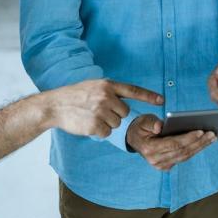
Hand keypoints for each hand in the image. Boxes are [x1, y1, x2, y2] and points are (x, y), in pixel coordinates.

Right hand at [47, 79, 162, 137]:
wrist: (55, 105)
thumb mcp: (94, 86)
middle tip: (99, 111)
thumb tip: (126, 104)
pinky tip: (88, 124)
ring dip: (106, 123)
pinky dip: (99, 132)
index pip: (133, 90)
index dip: (148, 96)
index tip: (162, 100)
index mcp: (107, 85)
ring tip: (91, 116)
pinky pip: (107, 133)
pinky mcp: (95, 125)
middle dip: (115, 115)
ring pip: (116, 124)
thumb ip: (110, 92)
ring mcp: (100, 111)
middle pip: (124, 112)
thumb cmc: (76, 96)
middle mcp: (106, 96)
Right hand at [126, 115, 215, 170]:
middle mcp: (155, 160)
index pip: (173, 144)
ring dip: (200, 147)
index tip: (201, 131)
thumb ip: (151, 122)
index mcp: (149, 149)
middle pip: (182, 151)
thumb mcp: (143, 120)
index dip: (188, 138)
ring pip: (185, 156)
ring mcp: (161, 165)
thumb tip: (160, 126)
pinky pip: (184, 157)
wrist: (134, 139)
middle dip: (199, 142)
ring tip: (212, 137)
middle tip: (212, 133)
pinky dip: (195, 149)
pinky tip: (205, 142)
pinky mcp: (167, 166)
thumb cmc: (141, 126)